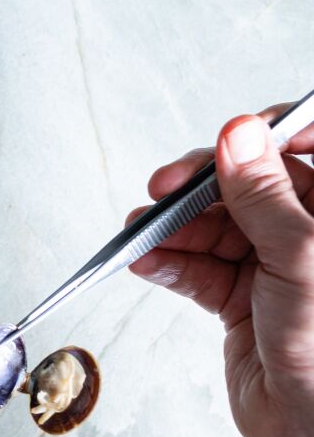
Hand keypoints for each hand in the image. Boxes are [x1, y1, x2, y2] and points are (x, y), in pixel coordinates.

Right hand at [128, 108, 313, 436]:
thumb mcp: (301, 257)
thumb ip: (265, 195)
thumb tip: (237, 135)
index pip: (305, 147)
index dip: (268, 136)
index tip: (232, 136)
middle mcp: (308, 235)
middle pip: (248, 186)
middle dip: (202, 187)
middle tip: (164, 187)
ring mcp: (275, 268)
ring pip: (216, 228)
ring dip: (174, 229)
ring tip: (139, 232)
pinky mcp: (242, 300)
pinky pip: (198, 269)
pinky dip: (169, 263)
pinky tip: (145, 260)